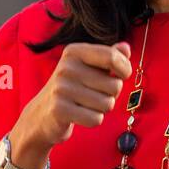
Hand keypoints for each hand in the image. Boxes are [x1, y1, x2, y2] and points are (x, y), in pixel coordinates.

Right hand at [12, 42, 131, 153]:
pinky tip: (79, 115)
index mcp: (75, 52)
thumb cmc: (72, 88)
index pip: (112, 57)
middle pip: (115, 85)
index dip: (125, 69)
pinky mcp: (60, 109)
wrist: (42, 114)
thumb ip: (108, 57)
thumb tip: (126, 48)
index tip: (122, 75)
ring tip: (85, 105)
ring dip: (101, 109)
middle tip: (93, 95)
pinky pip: (95, 119)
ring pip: (107, 104)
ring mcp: (61, 88)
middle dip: (110, 95)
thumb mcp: (88, 67)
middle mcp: (67, 67)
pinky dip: (92, 120)